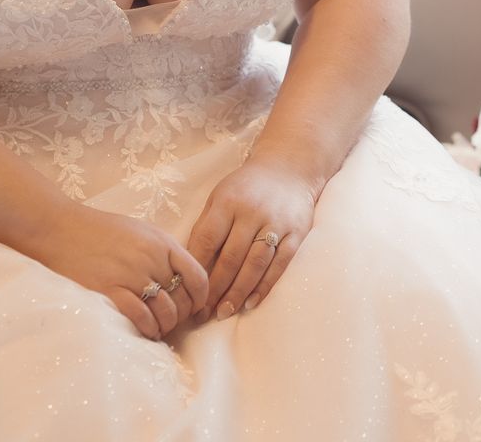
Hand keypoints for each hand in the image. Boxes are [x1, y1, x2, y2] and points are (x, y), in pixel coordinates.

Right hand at [30, 206, 211, 342]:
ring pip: (166, 312)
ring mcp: (131, 275)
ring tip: (159, 329)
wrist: (61, 229)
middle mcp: (152, 259)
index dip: (201, 298)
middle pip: (183, 298)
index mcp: (162, 243)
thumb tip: (182, 278)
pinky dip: (148, 329)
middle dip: (183, 316)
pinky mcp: (110, 290)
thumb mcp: (141, 231)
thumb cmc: (101, 230)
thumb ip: (163, 251)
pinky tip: (146, 331)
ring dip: (166, 326)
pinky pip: (141, 317)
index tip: (196, 308)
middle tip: (174, 322)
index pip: (198, 276)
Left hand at [186, 153, 318, 319]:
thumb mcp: (220, 196)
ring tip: (223, 312)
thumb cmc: (247, 187)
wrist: (290, 168)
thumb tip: (188, 264)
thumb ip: (206, 226)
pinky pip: (279, 265)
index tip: (185, 290)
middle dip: (214, 288)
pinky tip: (250, 303)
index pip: (207, 240)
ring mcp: (276, 223)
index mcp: (228, 201)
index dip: (196, 268)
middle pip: (230, 257)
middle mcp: (252, 212)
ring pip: (254, 264)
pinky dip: (264, 286)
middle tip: (202, 312)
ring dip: (237, 292)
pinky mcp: (296, 233)